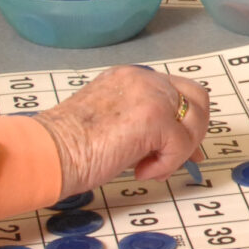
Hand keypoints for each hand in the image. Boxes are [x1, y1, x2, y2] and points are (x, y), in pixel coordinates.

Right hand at [30, 67, 209, 197]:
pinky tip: (140, 171)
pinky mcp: (155, 119)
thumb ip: (146, 124)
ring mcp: (152, 96)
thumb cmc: (71, 145)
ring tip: (148, 167)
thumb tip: (179, 145)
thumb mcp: (115, 123)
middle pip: (197, 99)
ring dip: (179, 151)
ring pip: (195, 123)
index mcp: (133, 77)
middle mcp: (145, 79)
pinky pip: (181, 146)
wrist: (51, 151)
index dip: (187, 120)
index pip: (178, 91)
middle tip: (175, 159)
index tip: (184, 147)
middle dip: (194, 132)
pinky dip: (165, 165)